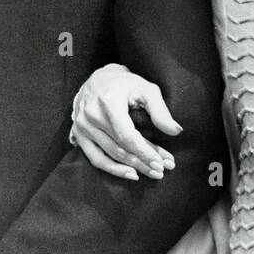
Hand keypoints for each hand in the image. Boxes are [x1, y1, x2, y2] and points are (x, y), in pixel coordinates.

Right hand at [70, 63, 178, 179]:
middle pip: (119, 148)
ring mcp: (82, 126)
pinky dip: (112, 169)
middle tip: (161, 171)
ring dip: (131, 168)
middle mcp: (91, 115)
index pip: (127, 135)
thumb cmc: (126, 84)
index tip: (162, 163)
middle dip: (143, 162)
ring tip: (150, 173)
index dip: (145, 152)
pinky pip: (95, 158)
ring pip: (108, 156)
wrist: (98, 79)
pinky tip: (130, 174)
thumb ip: (160, 110)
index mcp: (108, 101)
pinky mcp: (78, 134)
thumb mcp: (147, 89)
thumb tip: (175, 131)